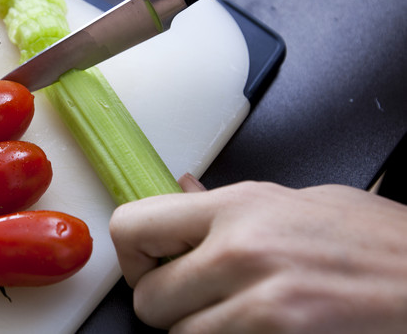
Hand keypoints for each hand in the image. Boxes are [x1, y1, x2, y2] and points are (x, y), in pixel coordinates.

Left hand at [109, 180, 406, 332]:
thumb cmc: (377, 242)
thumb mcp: (295, 201)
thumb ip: (227, 203)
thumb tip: (182, 189)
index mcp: (238, 207)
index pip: (132, 226)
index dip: (133, 257)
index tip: (152, 267)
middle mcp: (240, 250)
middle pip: (148, 300)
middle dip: (167, 307)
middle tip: (199, 299)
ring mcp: (261, 304)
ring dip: (199, 332)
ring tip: (237, 315)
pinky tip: (262, 329)